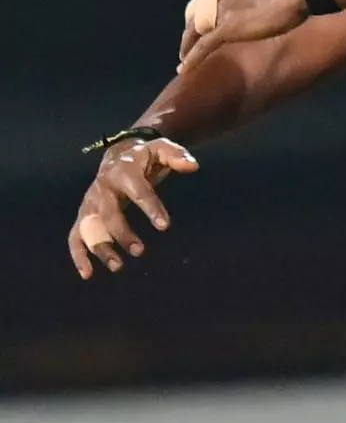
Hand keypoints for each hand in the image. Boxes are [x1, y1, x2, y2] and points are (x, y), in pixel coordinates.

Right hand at [68, 137, 198, 277]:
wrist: (118, 155)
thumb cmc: (146, 157)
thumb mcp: (162, 149)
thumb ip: (178, 156)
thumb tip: (193, 166)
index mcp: (124, 171)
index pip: (139, 192)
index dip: (152, 208)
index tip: (165, 226)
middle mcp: (102, 188)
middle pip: (109, 213)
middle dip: (122, 233)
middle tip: (140, 251)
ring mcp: (90, 202)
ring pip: (89, 228)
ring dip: (101, 248)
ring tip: (118, 267)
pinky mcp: (84, 215)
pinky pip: (76, 236)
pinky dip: (79, 255)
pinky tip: (88, 274)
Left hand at [179, 0, 307, 73]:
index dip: (204, 11)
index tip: (202, 22)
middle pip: (198, 16)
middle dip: (192, 30)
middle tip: (188, 44)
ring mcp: (222, 12)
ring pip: (196, 32)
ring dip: (188, 46)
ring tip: (183, 59)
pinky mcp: (227, 29)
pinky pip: (203, 46)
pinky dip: (192, 58)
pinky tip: (185, 69)